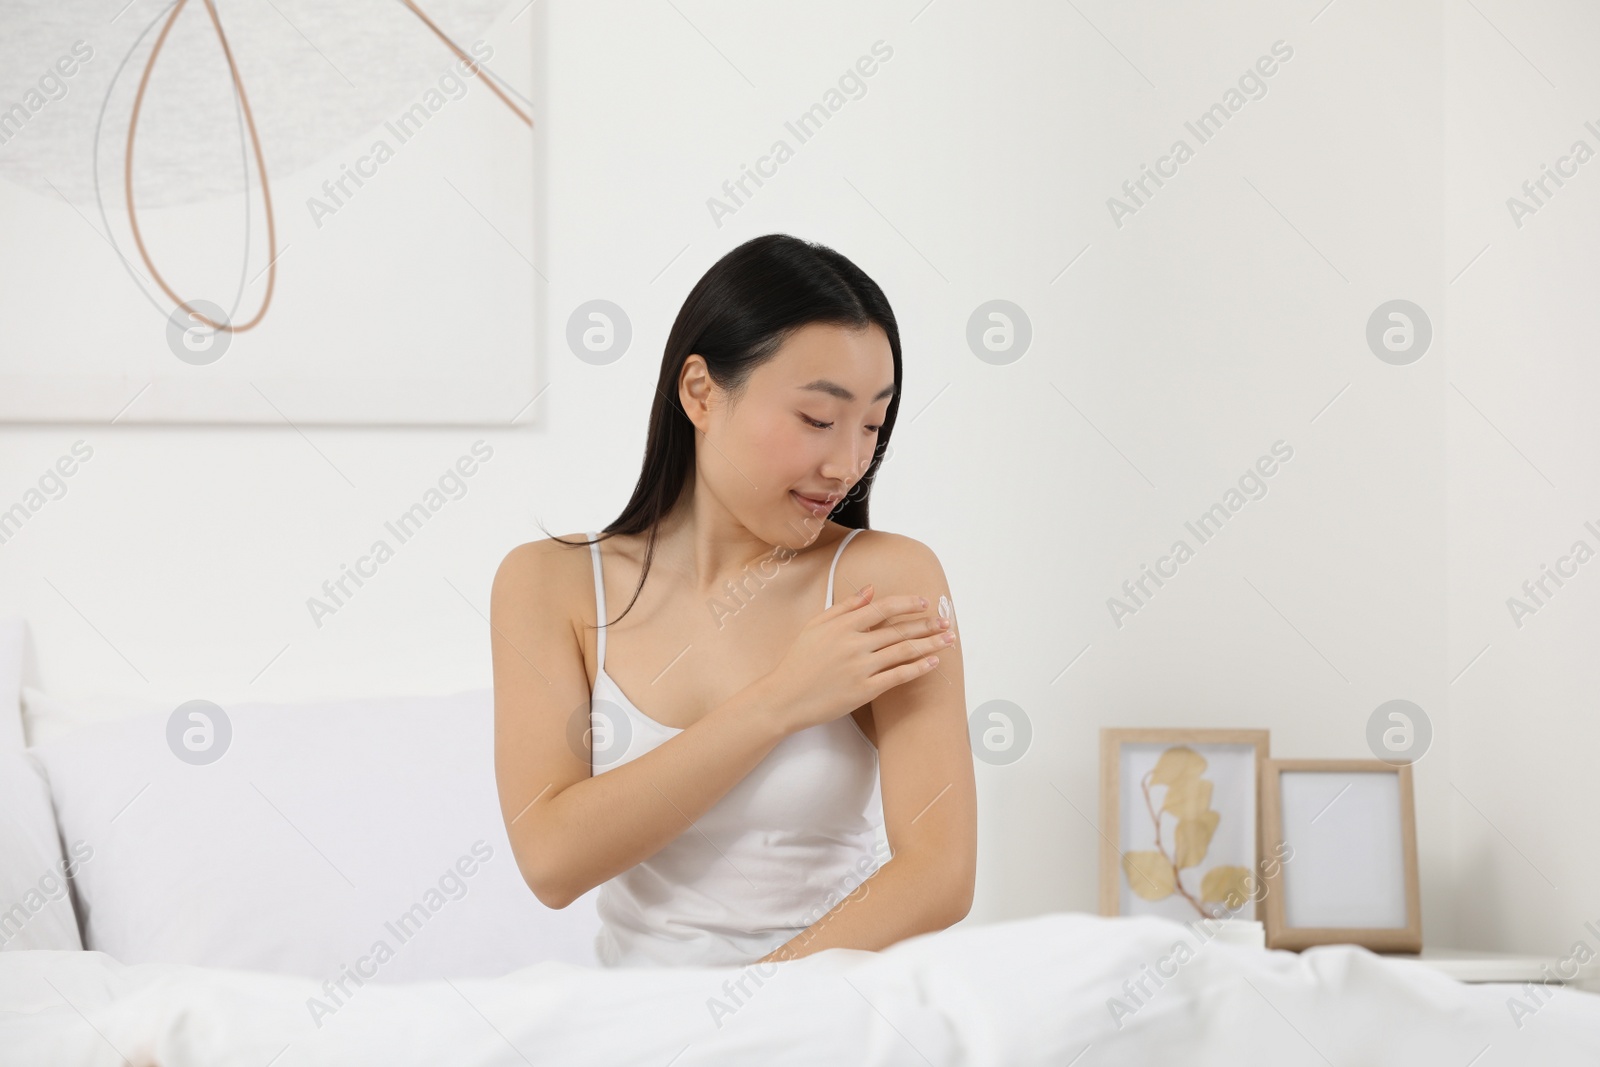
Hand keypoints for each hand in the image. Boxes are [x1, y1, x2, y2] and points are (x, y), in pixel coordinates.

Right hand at [758, 584, 953, 735]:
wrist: (784, 697)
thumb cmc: (798, 661)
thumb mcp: (815, 626)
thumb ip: (844, 607)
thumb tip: (871, 589)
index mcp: (842, 626)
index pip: (883, 608)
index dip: (907, 604)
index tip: (925, 603)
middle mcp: (854, 644)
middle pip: (899, 630)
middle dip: (927, 625)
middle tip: (947, 622)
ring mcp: (860, 668)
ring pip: (904, 652)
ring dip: (930, 644)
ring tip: (948, 640)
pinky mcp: (864, 691)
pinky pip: (898, 676)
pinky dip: (918, 668)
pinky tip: (933, 662)